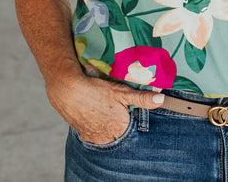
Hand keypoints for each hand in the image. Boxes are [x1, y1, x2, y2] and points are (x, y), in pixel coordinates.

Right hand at [46, 74, 164, 144]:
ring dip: (107, 121)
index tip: (127, 106)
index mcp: (120, 128)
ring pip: (106, 131)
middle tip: (114, 105)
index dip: (131, 115)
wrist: (66, 89)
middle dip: (120, 118)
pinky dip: (95, 123)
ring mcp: (93, 137)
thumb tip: (161, 99)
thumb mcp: (123, 92)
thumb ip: (143, 98)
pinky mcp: (82, 133)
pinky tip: (94, 110)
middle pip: (119, 130)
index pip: (133, 127)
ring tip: (104, 106)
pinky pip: (93, 131)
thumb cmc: (96, 90)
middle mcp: (106, 137)